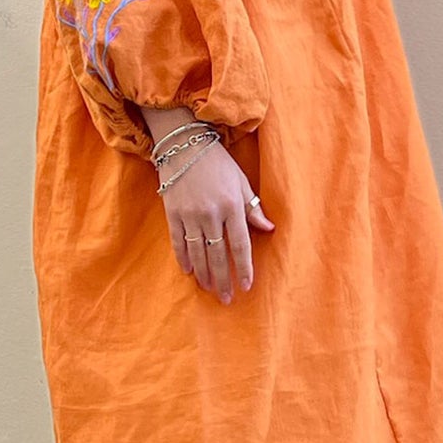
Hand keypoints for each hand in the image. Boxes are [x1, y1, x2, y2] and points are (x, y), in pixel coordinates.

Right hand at [160, 141, 274, 303]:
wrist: (185, 143)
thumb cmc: (218, 163)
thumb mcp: (241, 182)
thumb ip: (253, 208)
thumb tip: (269, 229)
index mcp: (232, 206)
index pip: (240, 245)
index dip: (244, 268)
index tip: (246, 286)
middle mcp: (211, 213)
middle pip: (218, 255)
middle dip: (223, 279)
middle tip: (226, 298)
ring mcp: (190, 214)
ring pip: (198, 252)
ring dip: (204, 274)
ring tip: (209, 289)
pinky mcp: (172, 213)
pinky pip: (178, 242)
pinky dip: (183, 258)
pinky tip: (189, 272)